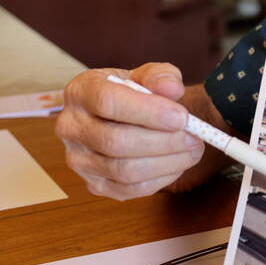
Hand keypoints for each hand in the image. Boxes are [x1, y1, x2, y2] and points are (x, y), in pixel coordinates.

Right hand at [56, 63, 206, 199]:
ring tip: (193, 149)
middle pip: (116, 141)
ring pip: (124, 170)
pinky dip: (161, 179)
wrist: (123, 116)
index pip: (108, 102)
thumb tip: (172, 89)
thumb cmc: (134, 93)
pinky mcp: (94, 184)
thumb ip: (161, 77)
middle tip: (194, 137)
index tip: (181, 117)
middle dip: (163, 141)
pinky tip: (178, 163)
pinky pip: (130, 189)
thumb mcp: (147, 75)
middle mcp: (71, 127)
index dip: (148, 111)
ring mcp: (79, 160)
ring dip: (167, 162)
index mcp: (80, 91)